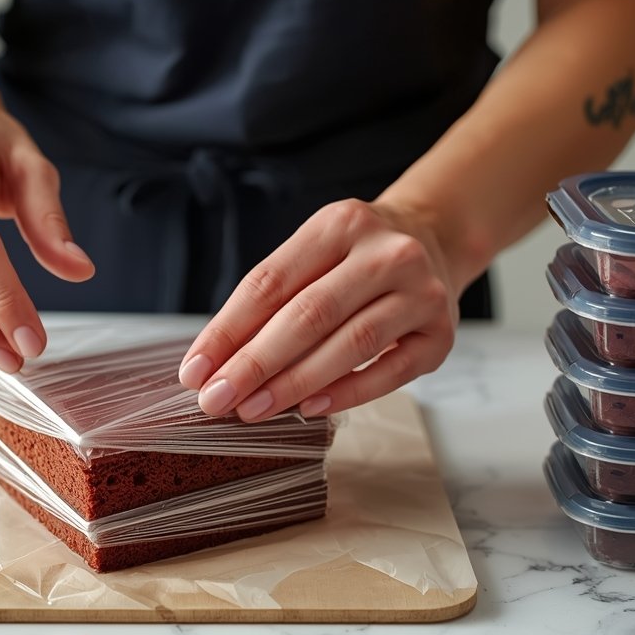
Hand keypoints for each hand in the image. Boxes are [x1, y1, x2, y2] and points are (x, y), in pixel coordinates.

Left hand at [178, 198, 458, 419]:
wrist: (434, 240)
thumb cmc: (353, 258)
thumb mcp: (312, 254)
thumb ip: (268, 302)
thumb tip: (213, 364)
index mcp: (339, 224)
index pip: (269, 282)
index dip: (227, 330)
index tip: (194, 371)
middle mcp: (386, 253)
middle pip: (308, 314)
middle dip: (255, 363)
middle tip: (217, 400)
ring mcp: (420, 293)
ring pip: (351, 343)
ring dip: (294, 383)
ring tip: (253, 409)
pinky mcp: (440, 334)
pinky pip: (390, 372)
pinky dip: (347, 393)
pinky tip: (309, 408)